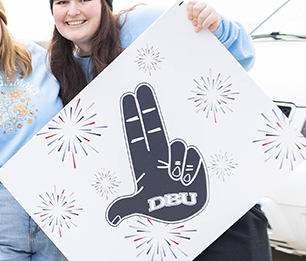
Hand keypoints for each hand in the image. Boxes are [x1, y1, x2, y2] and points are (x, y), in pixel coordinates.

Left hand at [106, 83, 206, 225]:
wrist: (189, 217)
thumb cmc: (163, 208)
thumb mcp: (142, 207)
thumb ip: (125, 208)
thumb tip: (111, 218)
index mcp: (144, 163)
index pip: (136, 134)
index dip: (132, 116)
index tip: (128, 96)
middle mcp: (160, 156)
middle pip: (153, 126)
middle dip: (147, 106)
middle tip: (142, 87)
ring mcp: (177, 158)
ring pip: (178, 147)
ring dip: (178, 165)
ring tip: (177, 181)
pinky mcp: (194, 161)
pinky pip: (193, 156)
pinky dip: (191, 170)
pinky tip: (190, 181)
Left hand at [186, 0, 220, 32]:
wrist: (213, 22)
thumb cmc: (202, 18)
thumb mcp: (195, 16)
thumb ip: (192, 16)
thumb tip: (191, 20)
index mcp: (198, 2)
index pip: (191, 3)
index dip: (189, 11)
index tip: (190, 18)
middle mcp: (205, 3)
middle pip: (196, 8)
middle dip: (194, 16)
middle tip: (194, 22)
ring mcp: (211, 8)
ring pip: (202, 15)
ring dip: (199, 22)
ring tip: (199, 25)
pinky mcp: (215, 15)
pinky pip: (207, 21)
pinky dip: (204, 25)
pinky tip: (204, 26)